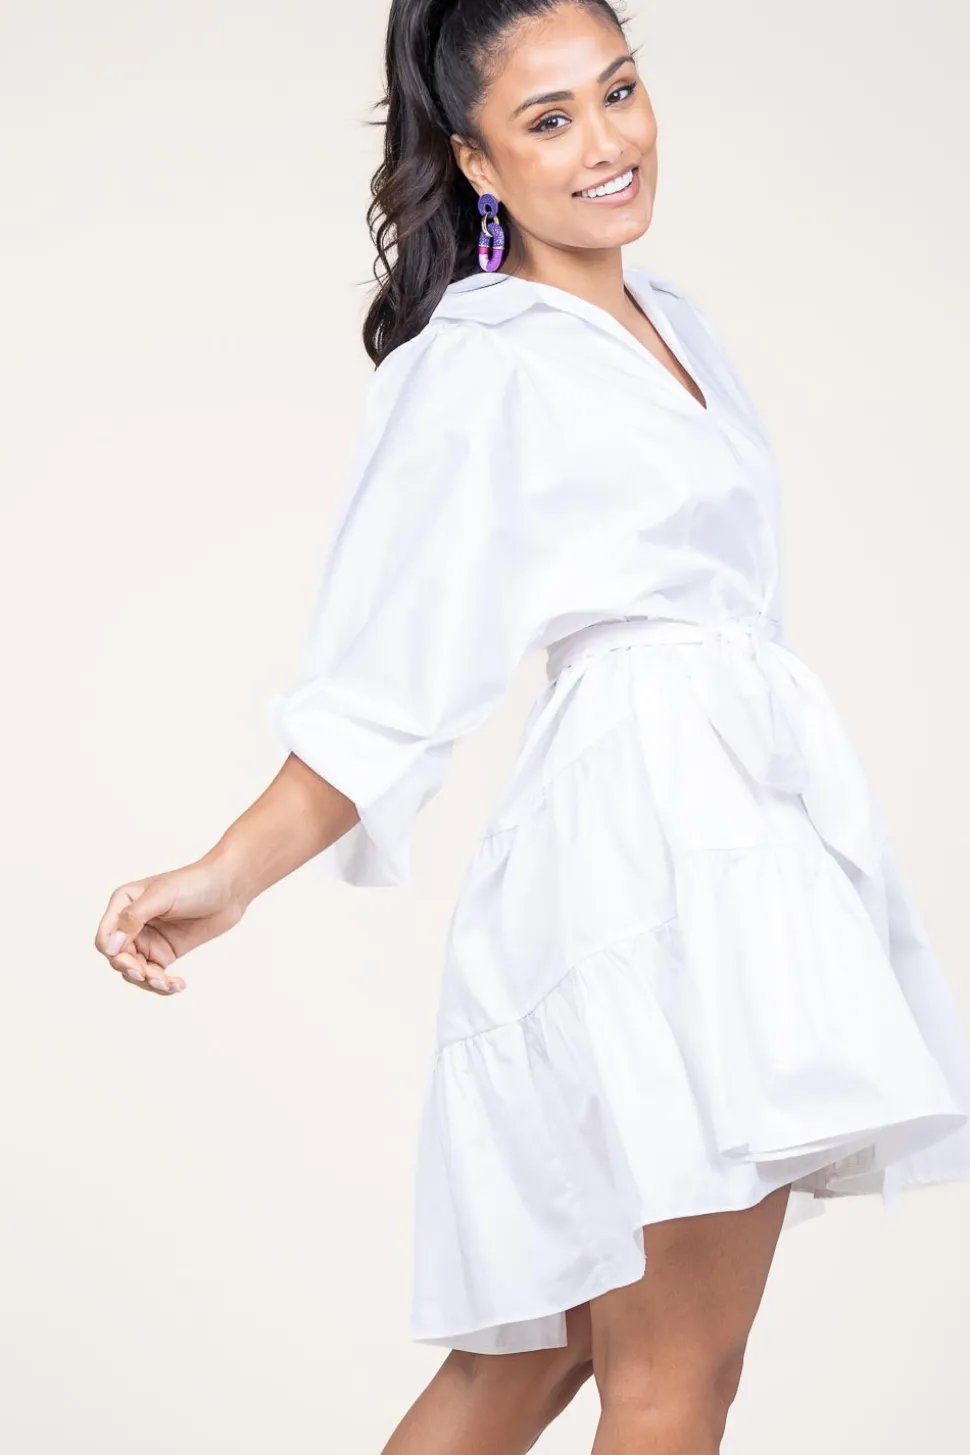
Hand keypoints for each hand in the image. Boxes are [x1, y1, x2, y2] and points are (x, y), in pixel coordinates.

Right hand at [94, 856, 245, 995]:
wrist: (230, 888)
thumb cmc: (195, 883)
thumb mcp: (162, 896)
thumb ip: (133, 918)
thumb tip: (111, 945)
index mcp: (124, 903)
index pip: (105, 936)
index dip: (113, 954)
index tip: (132, 963)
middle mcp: (132, 923)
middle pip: (119, 958)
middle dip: (133, 971)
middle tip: (154, 977)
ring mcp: (149, 939)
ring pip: (135, 971)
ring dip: (149, 982)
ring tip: (170, 984)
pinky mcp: (165, 951)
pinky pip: (155, 974)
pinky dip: (163, 984)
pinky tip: (178, 986)